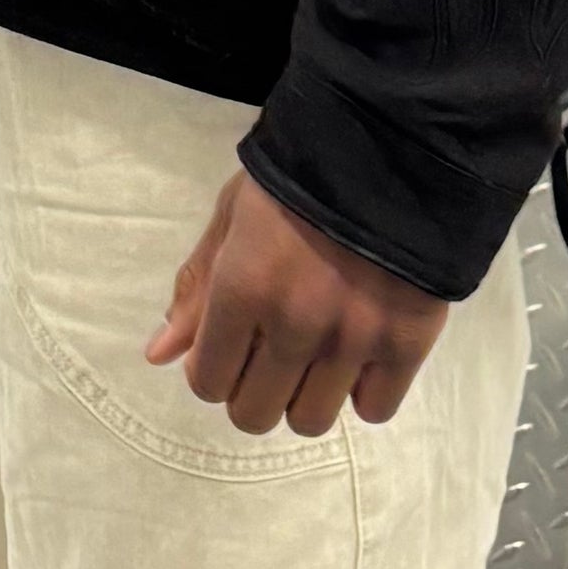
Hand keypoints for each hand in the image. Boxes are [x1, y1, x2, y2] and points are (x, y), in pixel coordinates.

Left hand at [148, 172, 447, 434]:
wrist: (399, 146)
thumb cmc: (302, 174)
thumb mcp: (235, 214)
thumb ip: (197, 287)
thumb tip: (159, 356)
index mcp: (243, 287)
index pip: (208, 382)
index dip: (214, 369)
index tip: (232, 346)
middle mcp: (295, 324)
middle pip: (255, 415)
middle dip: (254, 389)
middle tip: (273, 353)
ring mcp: (355, 338)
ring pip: (311, 421)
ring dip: (306, 396)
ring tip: (318, 355)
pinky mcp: (408, 343)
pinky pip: (374, 410)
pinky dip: (364, 391)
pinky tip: (360, 354)